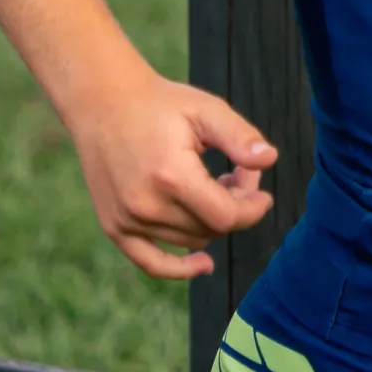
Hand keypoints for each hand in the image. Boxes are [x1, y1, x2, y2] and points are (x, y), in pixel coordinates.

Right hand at [65, 69, 277, 279]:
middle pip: (211, 229)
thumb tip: (270, 159)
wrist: (102, 102)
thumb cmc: (159, 104)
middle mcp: (147, 204)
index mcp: (172, 176)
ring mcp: (127, 220)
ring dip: (211, 222)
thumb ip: (239, 136)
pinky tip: (204, 264)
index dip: (252, 207)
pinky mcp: (114, 226)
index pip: (227, 216)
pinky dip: (179, 269)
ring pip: (190, 241)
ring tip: (211, 186)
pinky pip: (151, 263)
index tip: (262, 193)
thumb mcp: (205, 109)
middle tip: (235, 175)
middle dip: (234, 207)